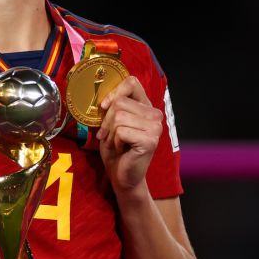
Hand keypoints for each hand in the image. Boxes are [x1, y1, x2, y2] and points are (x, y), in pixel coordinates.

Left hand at [97, 76, 163, 193]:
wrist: (122, 176)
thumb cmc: (116, 149)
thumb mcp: (111, 123)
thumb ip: (112, 106)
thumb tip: (103, 97)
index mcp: (146, 107)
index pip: (131, 82)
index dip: (114, 92)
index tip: (104, 107)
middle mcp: (155, 115)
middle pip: (119, 102)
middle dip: (107, 121)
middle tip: (109, 136)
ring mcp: (155, 127)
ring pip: (119, 116)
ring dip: (110, 133)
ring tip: (116, 143)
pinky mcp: (150, 140)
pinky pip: (121, 131)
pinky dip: (114, 141)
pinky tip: (121, 149)